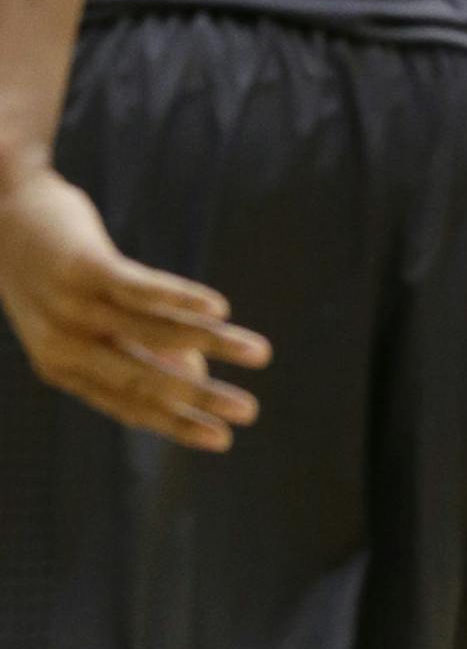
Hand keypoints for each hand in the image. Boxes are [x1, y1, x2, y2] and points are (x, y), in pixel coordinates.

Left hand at [0, 162, 268, 449]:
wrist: (2, 208)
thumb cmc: (51, 265)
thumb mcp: (83, 313)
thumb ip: (131, 345)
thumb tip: (195, 371)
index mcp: (62, 367)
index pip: (130, 405)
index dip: (178, 425)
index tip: (222, 440)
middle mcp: (65, 346)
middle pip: (145, 379)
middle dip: (202, 398)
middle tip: (249, 413)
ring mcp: (73, 307)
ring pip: (154, 333)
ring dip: (213, 345)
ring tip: (259, 352)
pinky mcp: (84, 267)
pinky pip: (142, 289)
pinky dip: (183, 299)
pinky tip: (220, 308)